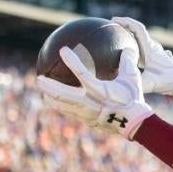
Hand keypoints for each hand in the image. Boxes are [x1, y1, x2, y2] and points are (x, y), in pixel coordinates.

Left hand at [37, 48, 152, 139]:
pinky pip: (69, 112)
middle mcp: (90, 102)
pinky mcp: (86, 120)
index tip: (63, 49)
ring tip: (42, 91)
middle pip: (63, 94)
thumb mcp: (133, 79)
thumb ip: (127, 62)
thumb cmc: (133, 98)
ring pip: (63, 105)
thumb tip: (127, 48)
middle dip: (49, 87)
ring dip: (50, 97)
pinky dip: (61, 106)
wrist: (134, 123)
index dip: (72, 61)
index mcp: (100, 90)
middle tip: (38, 78)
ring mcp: (86, 113)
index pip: (82, 73)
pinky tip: (55, 101)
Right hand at [111, 16, 172, 101]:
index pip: (138, 29)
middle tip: (111, 27)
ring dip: (131, 35)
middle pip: (138, 31)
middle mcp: (153, 47)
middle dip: (125, 26)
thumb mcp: (151, 83)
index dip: (126, 22)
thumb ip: (135, 82)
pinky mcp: (158, 58)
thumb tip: (119, 84)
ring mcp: (157, 52)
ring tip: (119, 38)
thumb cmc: (170, 80)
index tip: (113, 20)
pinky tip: (131, 52)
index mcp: (150, 49)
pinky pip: (145, 47)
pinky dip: (137, 45)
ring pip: (142, 39)